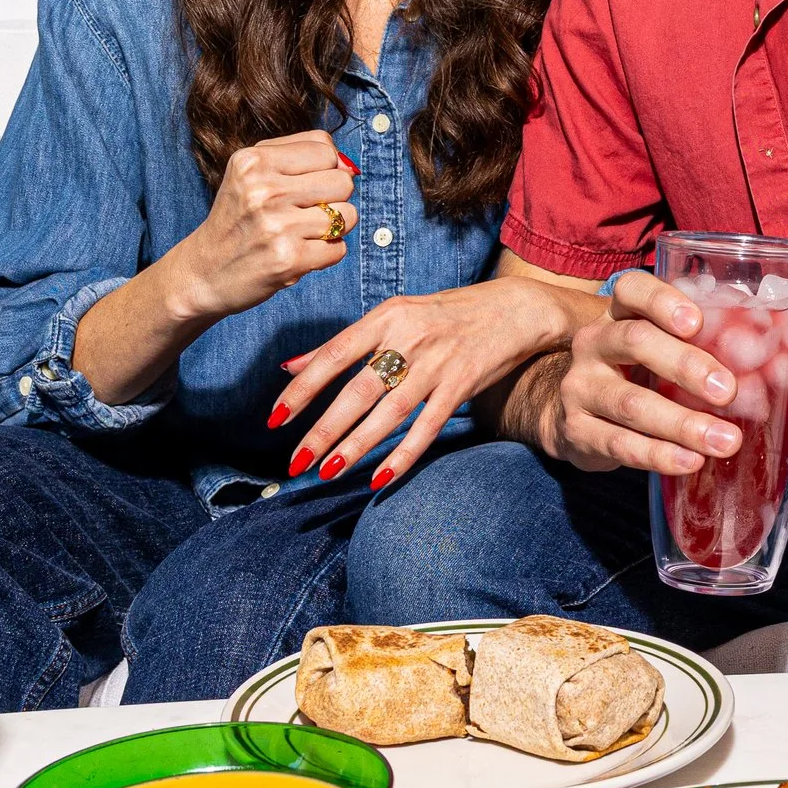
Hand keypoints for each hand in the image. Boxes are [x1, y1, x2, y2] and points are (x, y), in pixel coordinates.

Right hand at [162, 131, 356, 322]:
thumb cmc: (237, 220)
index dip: (325, 168)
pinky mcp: (289, 259)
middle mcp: (264, 190)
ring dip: (334, 228)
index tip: (305, 185)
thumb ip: (298, 156)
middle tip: (306, 212)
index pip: (325, 148)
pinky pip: (339, 248)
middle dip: (334, 198)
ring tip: (304, 232)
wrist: (204, 272)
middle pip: (343, 180)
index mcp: (253, 161)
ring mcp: (277, 226)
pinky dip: (326, 254)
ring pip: (347, 215)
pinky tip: (300, 253)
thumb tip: (349, 165)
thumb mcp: (251, 174)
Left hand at [268, 278, 586, 488]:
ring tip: (327, 471)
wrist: (512, 309)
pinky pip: (428, 426)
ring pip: (389, 412)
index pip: (334, 355)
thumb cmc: (446, 314)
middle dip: (323, 428)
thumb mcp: (394, 316)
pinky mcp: (462, 385)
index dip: (302, 389)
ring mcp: (437, 363)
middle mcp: (409, 338)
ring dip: (356, 445)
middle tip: (295, 461)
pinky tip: (379, 478)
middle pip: (358, 389)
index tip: (275, 418)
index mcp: (386, 316)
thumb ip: (344, 344)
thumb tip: (289, 367)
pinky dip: (403, 454)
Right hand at [511, 272, 748, 474]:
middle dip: (686, 366)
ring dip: (683, 424)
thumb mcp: (662, 350)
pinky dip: (658, 455)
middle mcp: (594, 342)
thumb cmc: (640, 374)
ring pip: (630, 402)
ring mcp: (580, 387)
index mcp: (619, 312)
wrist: (579, 416)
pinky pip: (619, 444)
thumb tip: (782, 364)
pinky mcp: (577, 431)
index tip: (696, 322)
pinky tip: (690, 461)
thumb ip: (705, 347)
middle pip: (635, 341)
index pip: (632, 289)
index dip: (662, 300)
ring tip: (724, 440)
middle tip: (728, 391)